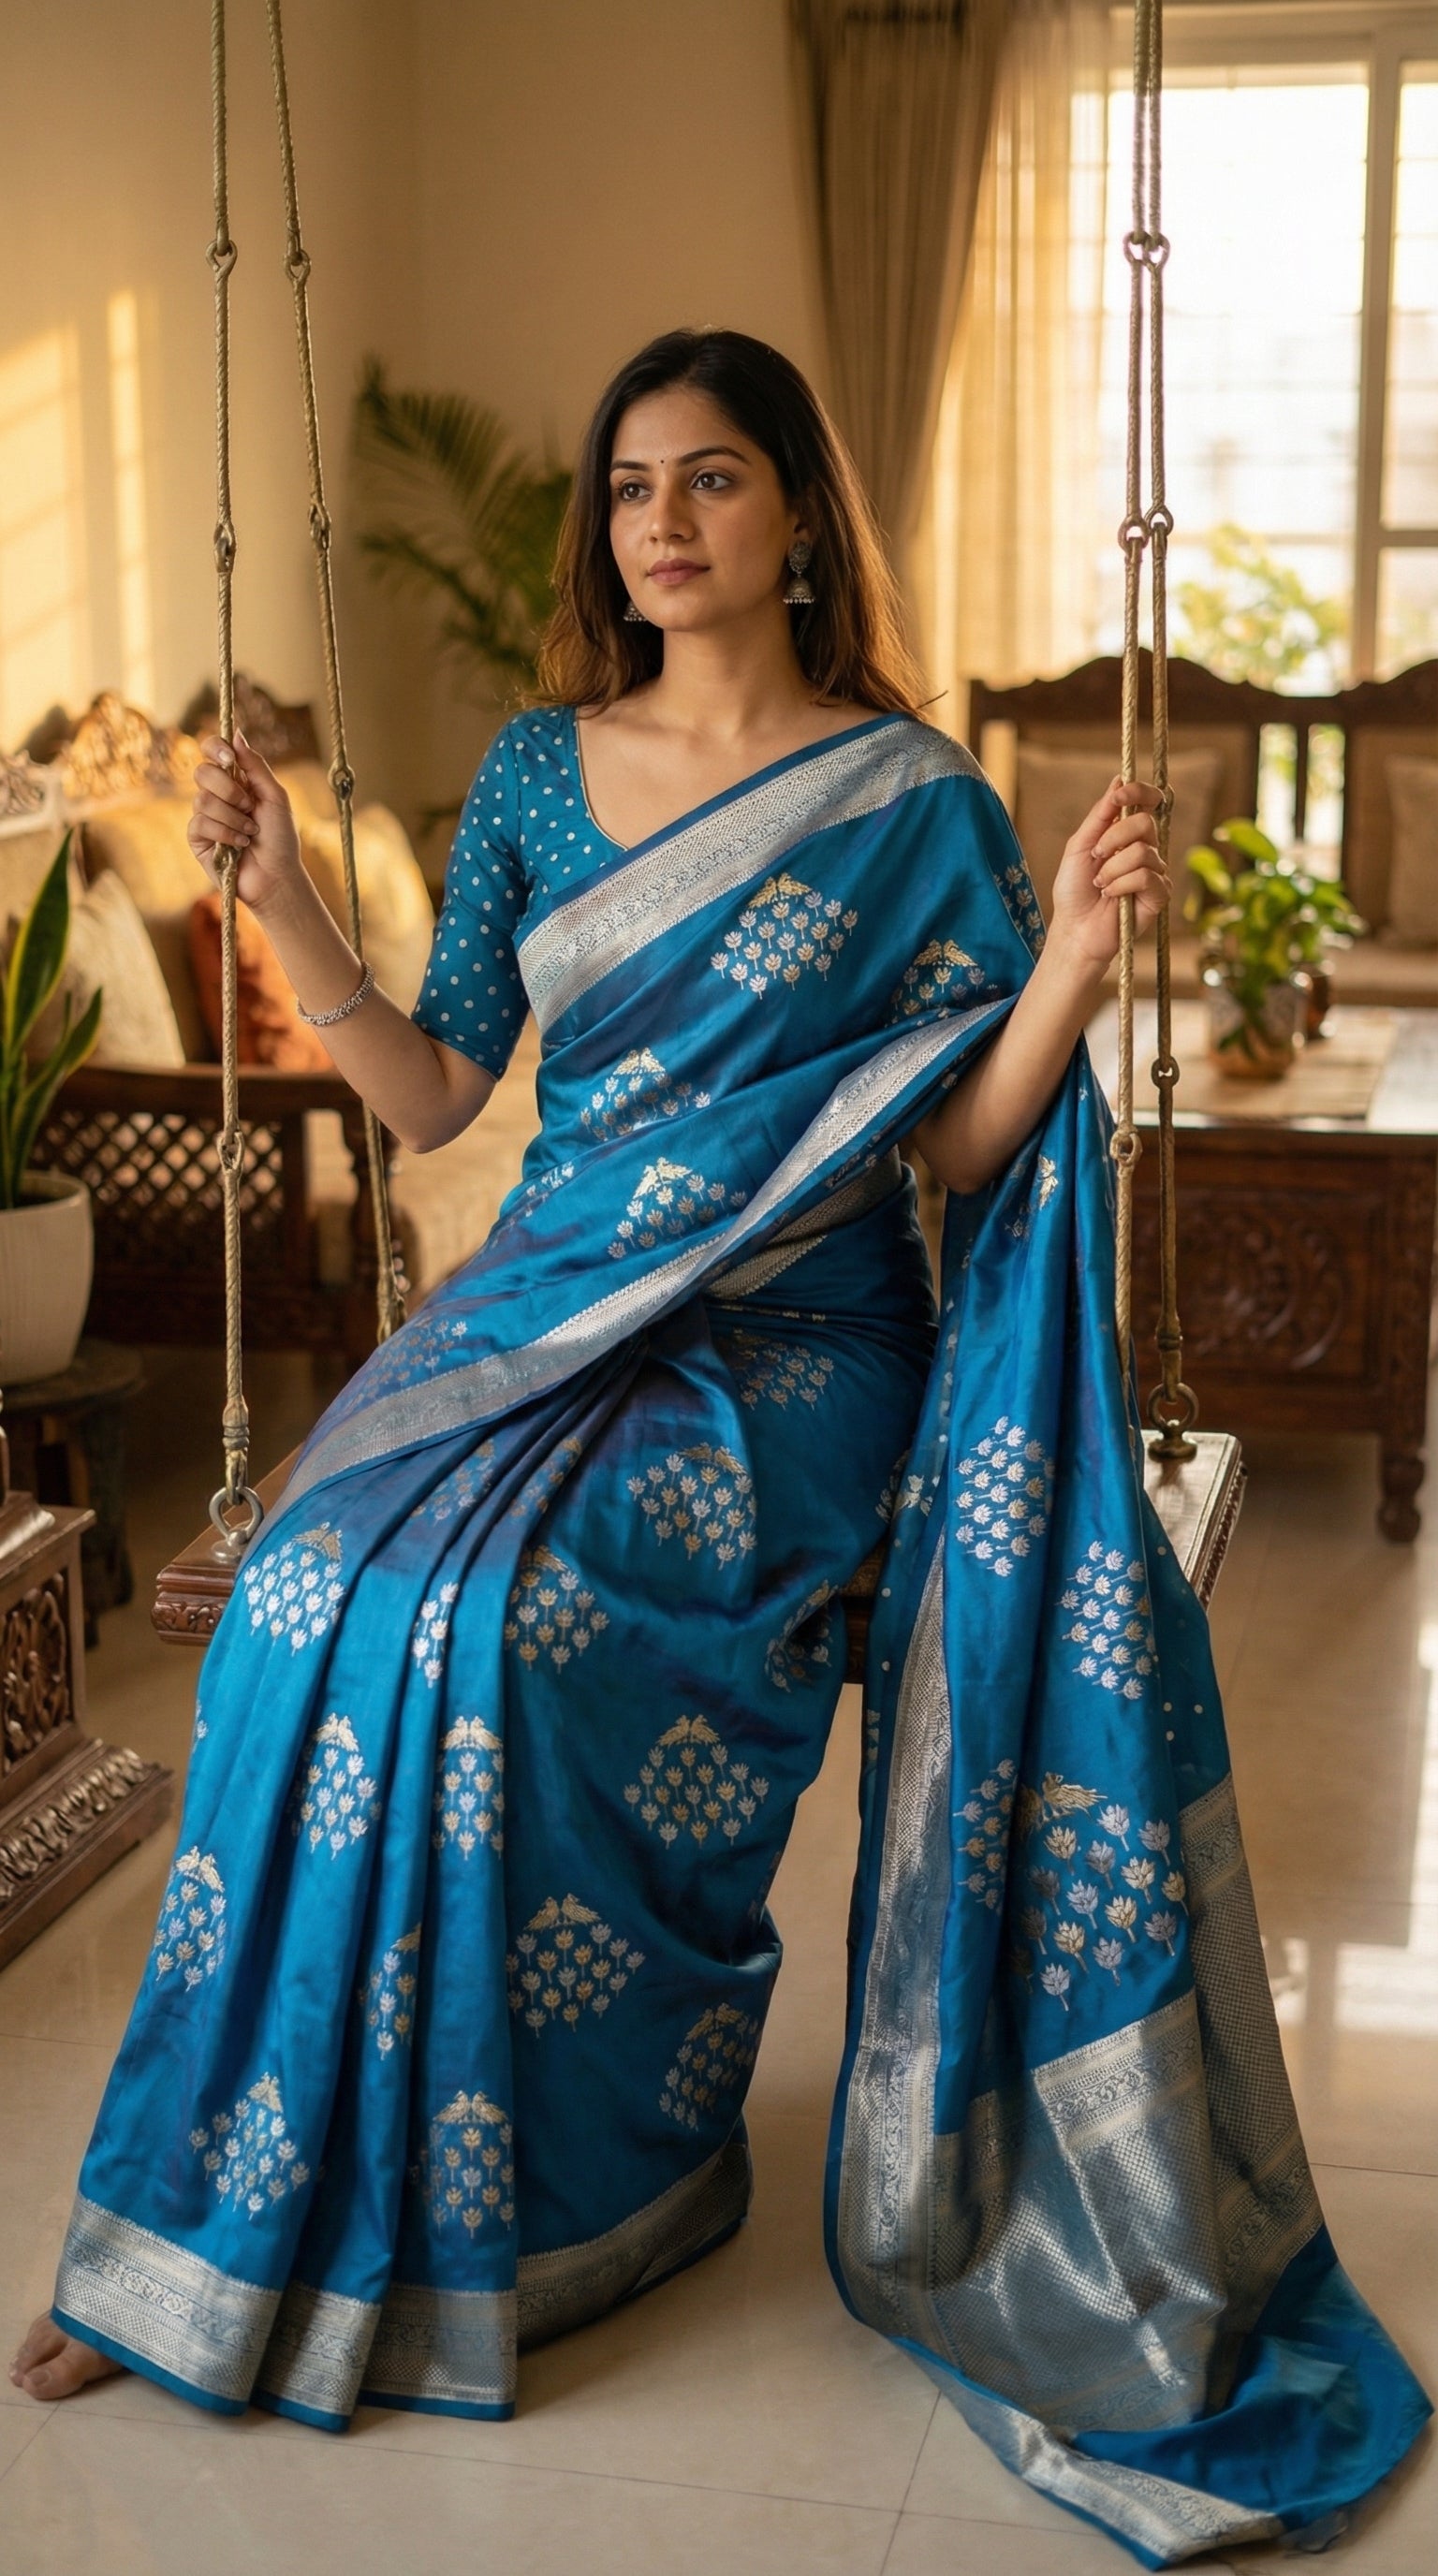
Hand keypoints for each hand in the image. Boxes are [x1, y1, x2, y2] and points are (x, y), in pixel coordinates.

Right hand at [188, 733, 302, 915]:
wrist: (277, 876)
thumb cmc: (281, 839)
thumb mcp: (275, 797)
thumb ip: (255, 766)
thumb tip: (236, 734)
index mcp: (236, 780)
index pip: (212, 752)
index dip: (215, 748)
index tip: (229, 758)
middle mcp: (218, 795)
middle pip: (202, 772)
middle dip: (229, 789)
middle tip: (249, 807)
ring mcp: (206, 816)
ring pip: (202, 800)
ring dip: (232, 817)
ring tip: (250, 833)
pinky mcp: (198, 838)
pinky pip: (200, 823)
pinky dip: (225, 833)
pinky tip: (239, 846)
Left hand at [1046, 777, 1168, 973]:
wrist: (1074, 929)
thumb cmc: (1074, 891)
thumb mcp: (1080, 846)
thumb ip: (1100, 815)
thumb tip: (1119, 779)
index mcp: (1126, 835)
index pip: (1146, 803)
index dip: (1139, 792)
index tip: (1119, 795)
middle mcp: (1144, 849)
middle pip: (1145, 823)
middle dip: (1114, 837)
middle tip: (1096, 856)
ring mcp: (1154, 872)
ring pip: (1143, 852)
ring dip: (1112, 869)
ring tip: (1100, 885)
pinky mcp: (1159, 895)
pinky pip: (1147, 876)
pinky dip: (1122, 885)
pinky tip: (1112, 896)